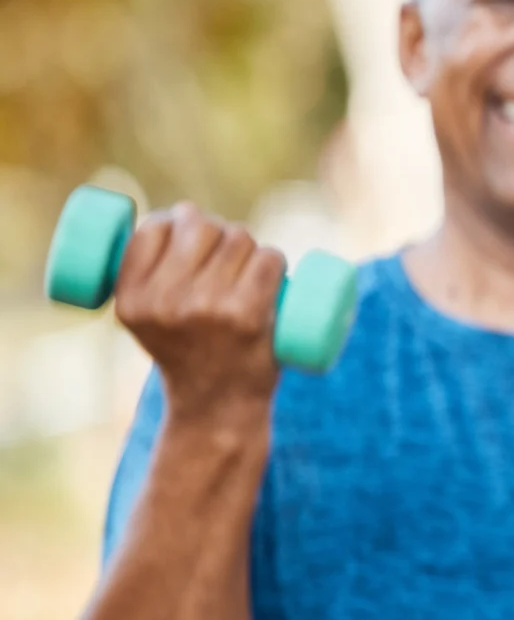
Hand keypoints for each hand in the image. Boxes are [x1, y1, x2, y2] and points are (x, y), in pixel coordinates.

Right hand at [112, 204, 285, 423]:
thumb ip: (150, 274)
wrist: (218, 407)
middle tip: (224, 254)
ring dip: (249, 247)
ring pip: (240, 239)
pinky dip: (274, 260)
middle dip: (216, 230)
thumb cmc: (188, 352)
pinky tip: (271, 272)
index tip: (185, 231)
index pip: (151, 230)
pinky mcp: (248, 315)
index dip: (173, 221)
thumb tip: (182, 212)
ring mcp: (208, 307)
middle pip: (201, 227)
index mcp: (132, 301)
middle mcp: (166, 303)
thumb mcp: (148, 318)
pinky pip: (269, 259)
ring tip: (246, 271)